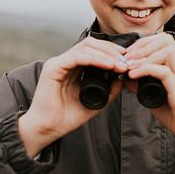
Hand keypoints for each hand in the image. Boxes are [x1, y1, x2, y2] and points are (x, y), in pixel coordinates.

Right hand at [18, 37, 127, 156]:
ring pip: (85, 47)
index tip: (127, 60)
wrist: (47, 129)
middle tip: (126, 61)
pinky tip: (109, 65)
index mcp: (73, 67)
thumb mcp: (96, 101)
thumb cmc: (67, 118)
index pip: (93, 49)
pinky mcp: (53, 68)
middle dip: (111, 50)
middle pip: (90, 44)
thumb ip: (109, 89)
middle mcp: (65, 62)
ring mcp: (58, 63)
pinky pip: (77, 57)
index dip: (111, 51)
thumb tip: (124, 77)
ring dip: (106, 54)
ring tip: (121, 65)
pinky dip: (95, 59)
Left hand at [122, 33, 174, 166]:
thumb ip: (142, 85)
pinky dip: (146, 70)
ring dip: (144, 56)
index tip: (129, 54)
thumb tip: (125, 77)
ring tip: (129, 67)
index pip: (163, 40)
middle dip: (142, 46)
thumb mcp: (154, 96)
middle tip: (126, 59)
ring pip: (167, 51)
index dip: (144, 43)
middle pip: (166, 40)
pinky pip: (165, 72)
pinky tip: (133, 76)